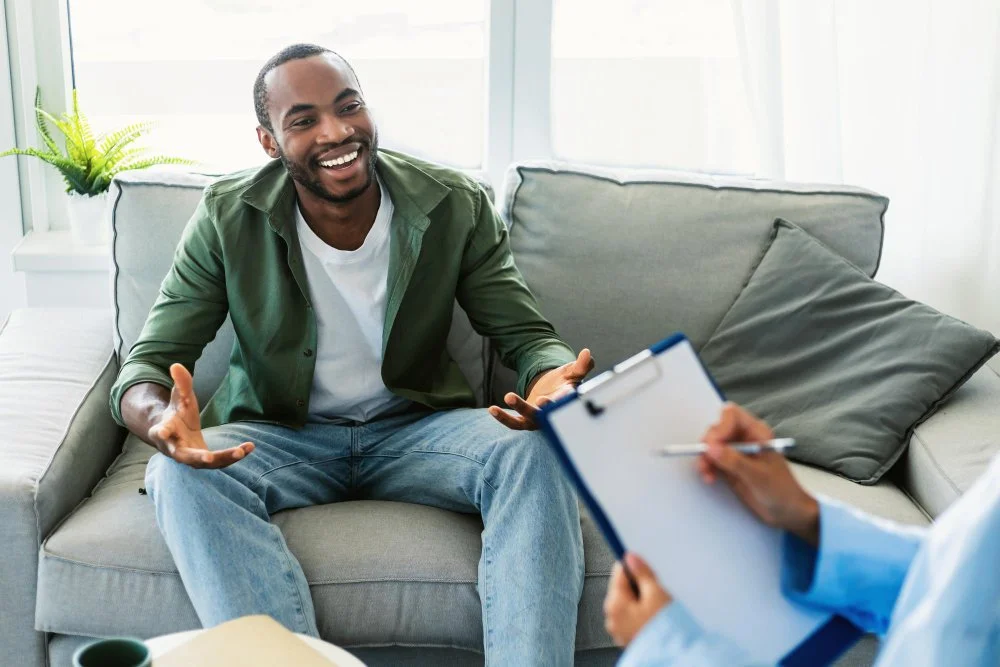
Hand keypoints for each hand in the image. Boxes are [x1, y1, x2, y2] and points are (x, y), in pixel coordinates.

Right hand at [148, 363, 253, 468]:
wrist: (175, 434)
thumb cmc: (177, 414)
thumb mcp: (180, 397)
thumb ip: (181, 383)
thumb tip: (176, 364)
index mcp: (165, 431)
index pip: (161, 432)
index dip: (162, 432)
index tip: (162, 432)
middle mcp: (175, 449)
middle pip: (184, 456)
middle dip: (196, 457)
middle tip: (207, 457)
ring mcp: (190, 458)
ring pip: (205, 463)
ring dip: (223, 458)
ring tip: (241, 451)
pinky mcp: (204, 461)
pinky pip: (219, 461)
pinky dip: (233, 456)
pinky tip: (250, 447)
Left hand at [488, 349, 594, 429]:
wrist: (551, 393)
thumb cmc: (564, 382)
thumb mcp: (572, 372)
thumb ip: (580, 365)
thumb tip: (587, 352)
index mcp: (566, 401)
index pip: (566, 402)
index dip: (562, 401)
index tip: (558, 396)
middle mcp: (552, 414)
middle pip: (548, 413)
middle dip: (543, 409)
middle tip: (539, 401)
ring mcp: (538, 419)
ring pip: (528, 418)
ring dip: (519, 409)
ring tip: (509, 395)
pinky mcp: (525, 421)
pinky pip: (513, 423)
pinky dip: (503, 417)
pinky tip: (492, 409)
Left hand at [603, 553, 671, 646]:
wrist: (674, 654)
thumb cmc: (664, 627)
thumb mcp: (655, 593)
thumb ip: (642, 573)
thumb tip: (631, 559)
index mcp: (614, 604)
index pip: (619, 573)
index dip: (633, 566)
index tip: (644, 563)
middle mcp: (612, 618)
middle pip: (623, 589)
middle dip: (639, 585)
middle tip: (657, 589)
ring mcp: (620, 630)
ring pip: (629, 604)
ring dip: (641, 600)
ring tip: (658, 604)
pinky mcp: (630, 637)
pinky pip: (633, 618)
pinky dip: (642, 613)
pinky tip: (656, 615)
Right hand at [699, 403, 818, 545]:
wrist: (787, 512)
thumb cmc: (782, 490)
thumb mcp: (758, 476)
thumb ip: (734, 461)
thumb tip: (711, 448)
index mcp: (757, 433)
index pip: (732, 415)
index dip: (721, 426)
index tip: (714, 444)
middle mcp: (744, 439)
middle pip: (717, 429)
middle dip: (709, 444)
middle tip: (707, 460)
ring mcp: (736, 452)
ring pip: (711, 445)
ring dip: (704, 458)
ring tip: (706, 474)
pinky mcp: (729, 466)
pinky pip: (711, 460)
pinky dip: (706, 467)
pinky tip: (709, 478)